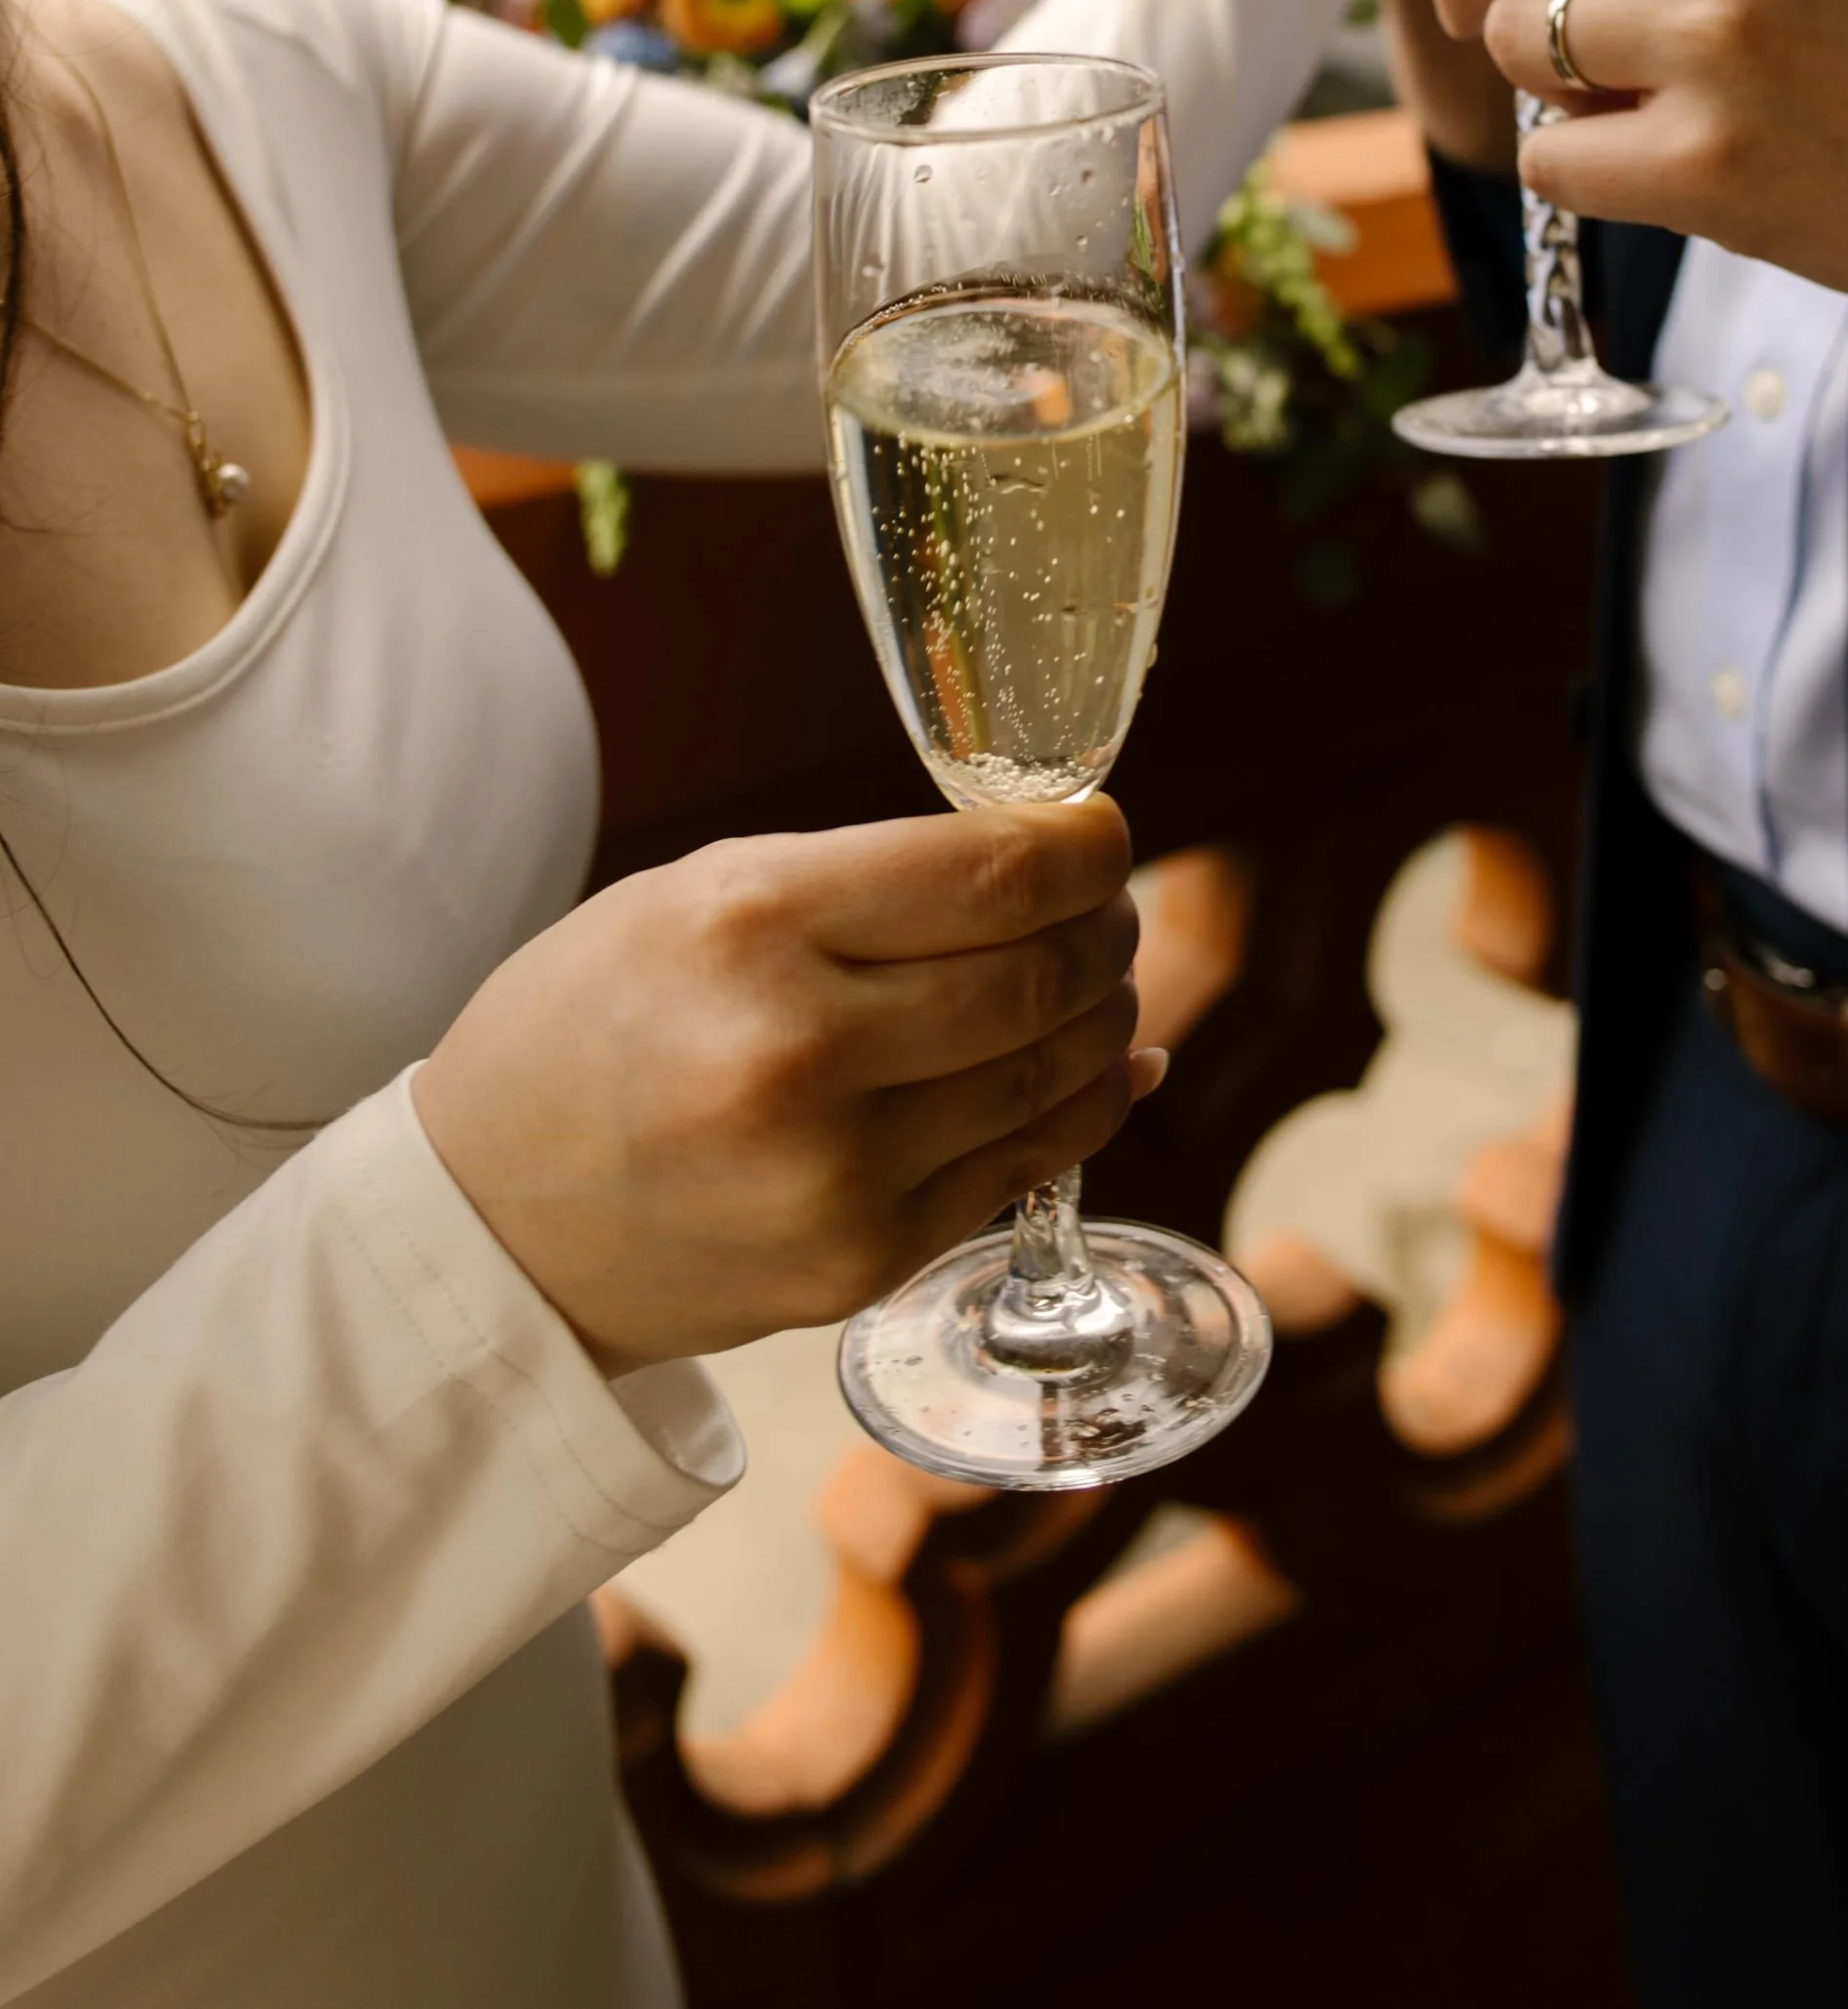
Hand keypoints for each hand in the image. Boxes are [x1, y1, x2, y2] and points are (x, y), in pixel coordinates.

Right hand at [415, 800, 1154, 1370]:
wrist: (490, 1218)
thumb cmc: (597, 1023)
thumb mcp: (698, 895)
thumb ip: (866, 880)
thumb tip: (1048, 868)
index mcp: (752, 925)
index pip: (995, 875)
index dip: (1083, 849)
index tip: (1098, 833)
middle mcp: (799, 1050)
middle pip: (1038, 976)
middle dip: (1102, 931)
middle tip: (1107, 909)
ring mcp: (835, 1173)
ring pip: (1048, 1074)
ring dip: (1101, 1015)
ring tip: (1096, 981)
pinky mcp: (859, 1262)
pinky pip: (1021, 1169)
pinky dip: (1081, 1107)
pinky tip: (1101, 1066)